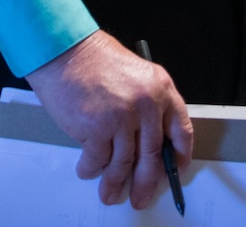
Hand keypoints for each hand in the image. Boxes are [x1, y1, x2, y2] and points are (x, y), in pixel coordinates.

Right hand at [27, 30, 192, 207]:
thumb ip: (146, 104)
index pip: (181, 129)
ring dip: (115, 182)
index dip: (180, 155)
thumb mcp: (134, 74)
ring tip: (109, 191)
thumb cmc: (93, 58)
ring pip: (124, 163)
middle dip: (145, 182)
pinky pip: (98, 160)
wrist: (64, 49)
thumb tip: (149, 140)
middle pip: (152, 155)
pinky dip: (91, 168)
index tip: (175, 168)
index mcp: (160, 87)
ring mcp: (122, 119)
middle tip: (141, 195)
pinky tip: (88, 168)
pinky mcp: (97, 130)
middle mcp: (145, 104)